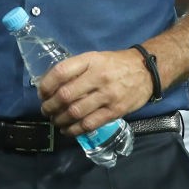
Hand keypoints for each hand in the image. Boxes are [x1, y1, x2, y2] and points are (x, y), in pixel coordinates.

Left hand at [37, 48, 151, 136]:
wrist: (146, 71)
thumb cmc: (115, 64)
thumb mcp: (95, 58)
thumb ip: (76, 69)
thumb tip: (51, 85)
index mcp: (90, 60)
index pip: (61, 72)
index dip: (46, 85)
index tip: (42, 93)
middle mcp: (98, 77)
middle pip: (66, 95)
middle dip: (50, 106)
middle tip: (45, 110)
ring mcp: (107, 95)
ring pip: (75, 112)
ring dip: (60, 119)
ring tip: (55, 120)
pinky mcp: (115, 111)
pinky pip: (89, 124)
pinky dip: (74, 130)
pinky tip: (68, 130)